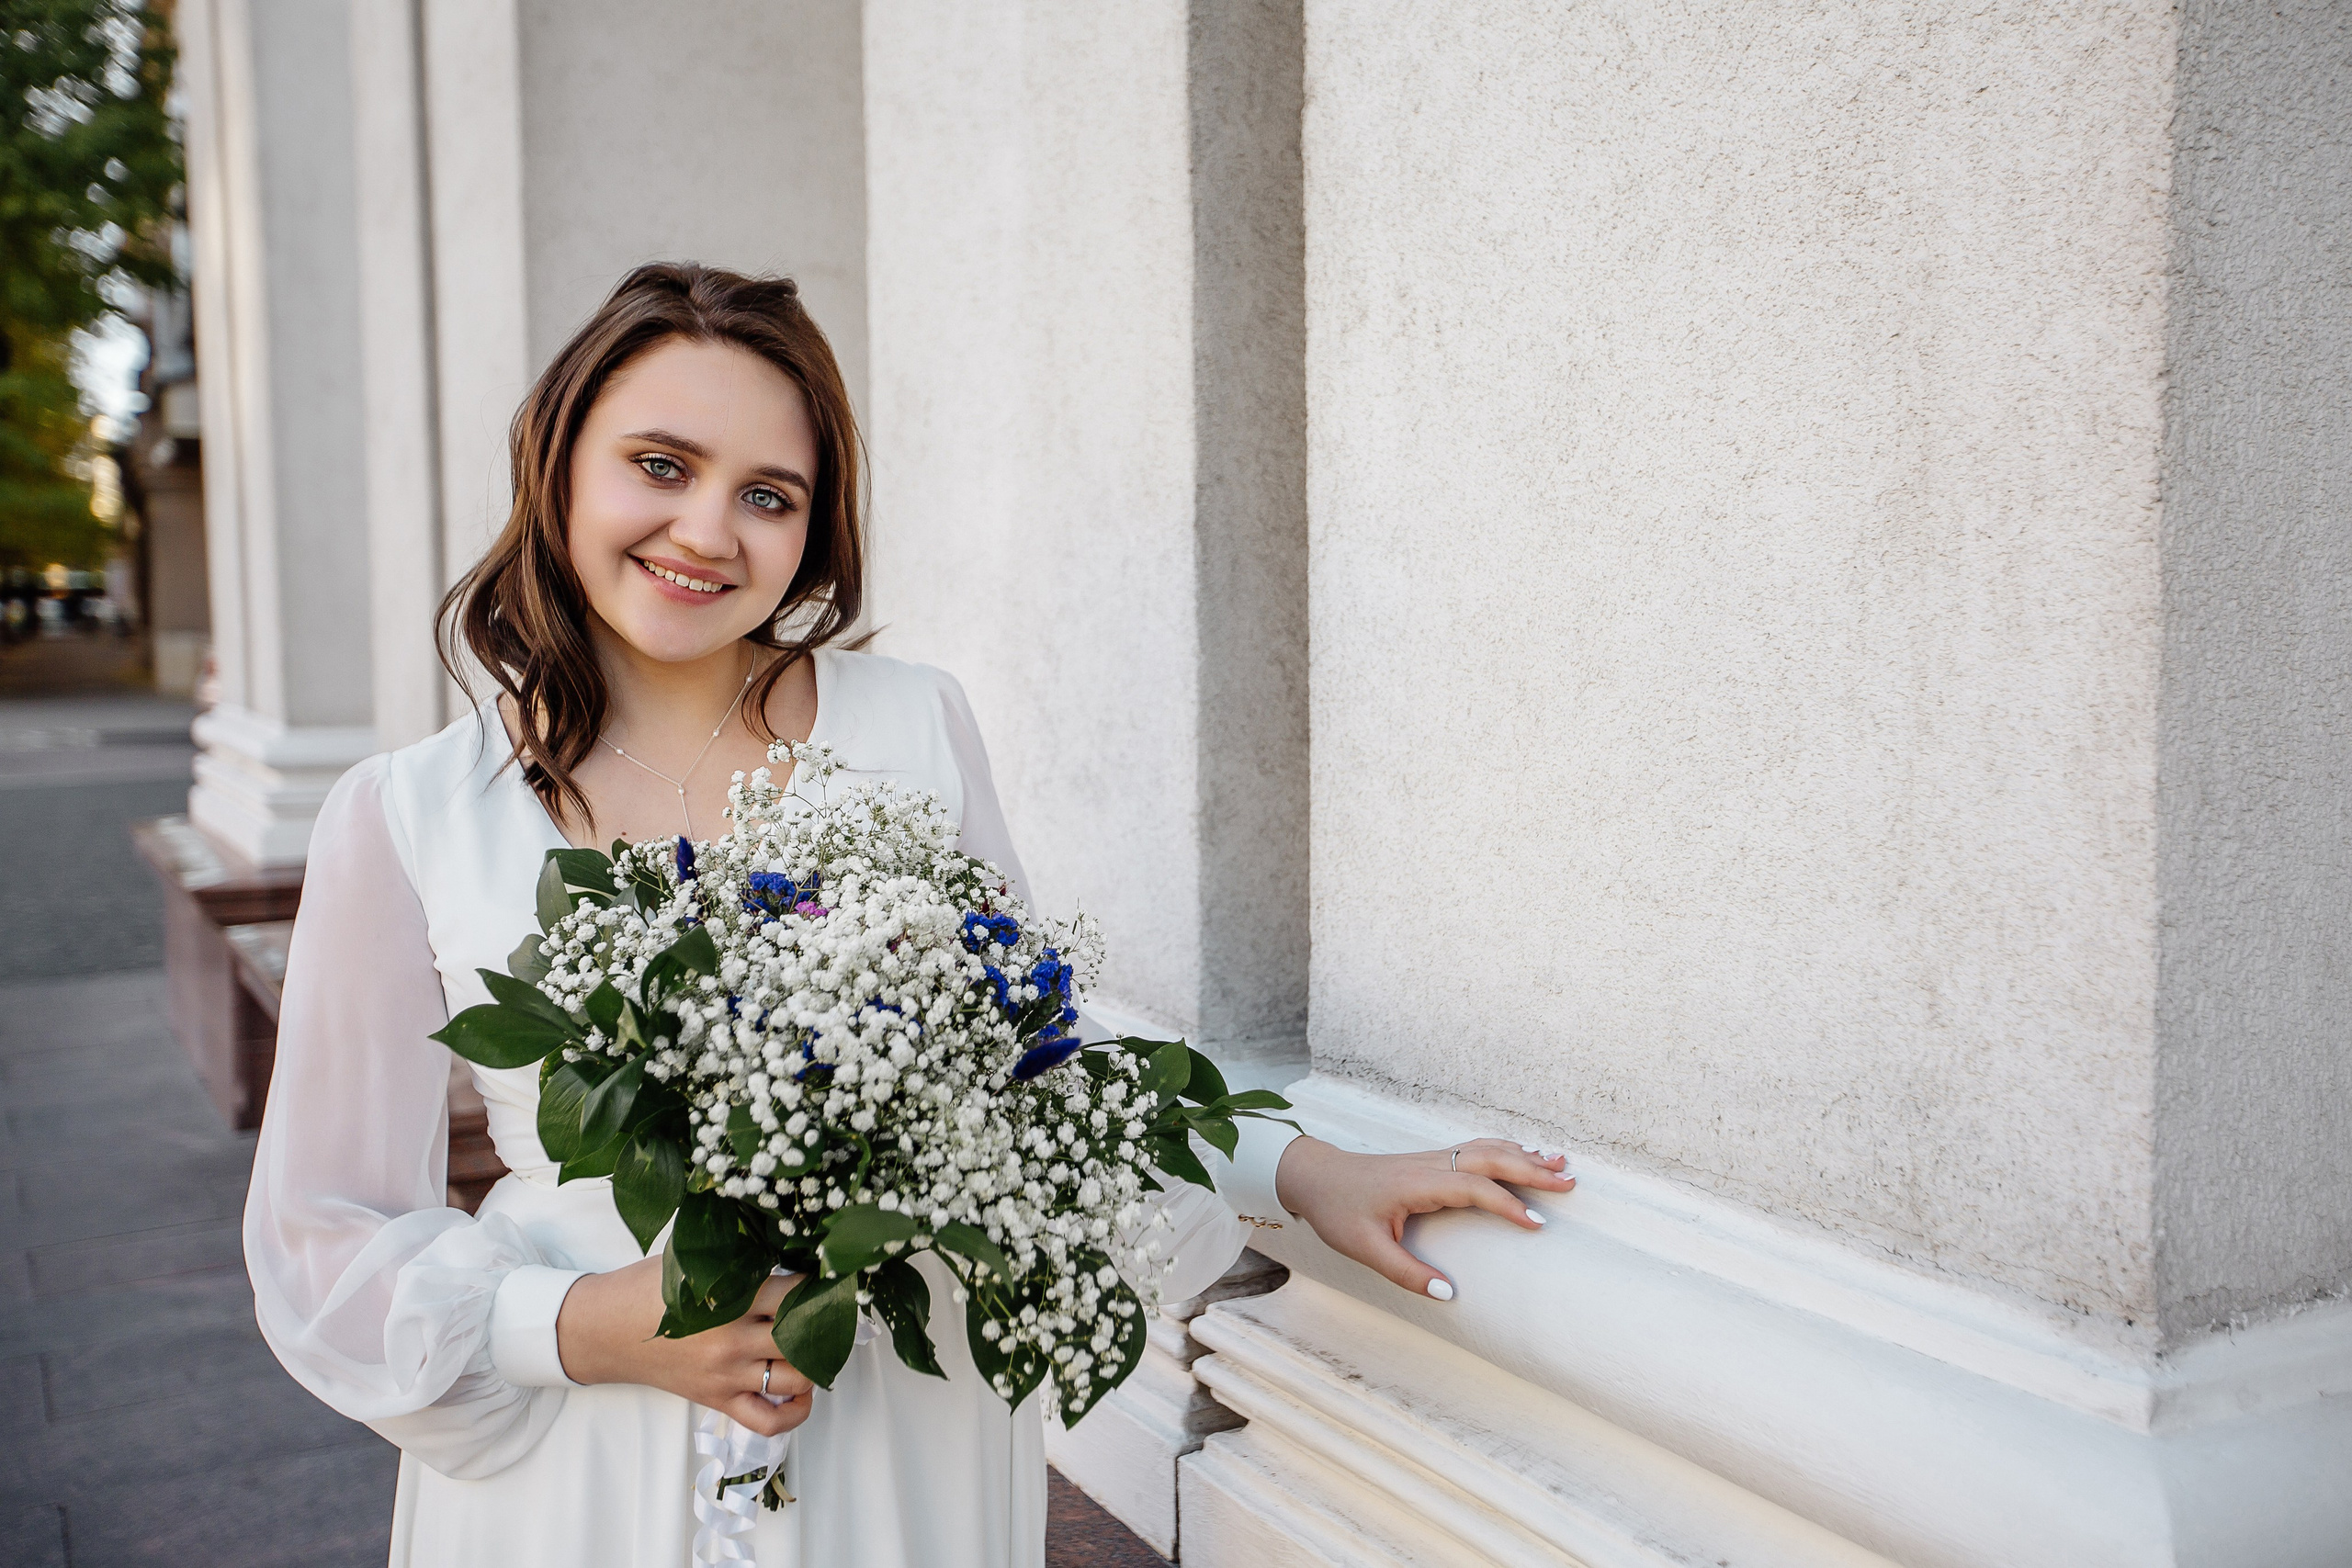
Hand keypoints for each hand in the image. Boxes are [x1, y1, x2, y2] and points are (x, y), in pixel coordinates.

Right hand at [554, 1257, 814, 1436]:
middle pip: (804, 1337)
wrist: (604, 1330)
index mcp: (729, 1300)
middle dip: (826, 1323)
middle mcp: (732, 1341)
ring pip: (797, 1378)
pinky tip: (801, 1390)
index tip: (828, 1277)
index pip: (795, 1294)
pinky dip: (795, 1411)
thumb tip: (786, 1247)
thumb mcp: (692, 1262)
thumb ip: (737, 1259)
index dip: (818, 1284)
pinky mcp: (717, 1401)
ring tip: (817, 1344)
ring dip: (816, 1363)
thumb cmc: (646, 1289)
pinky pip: (768, 1420)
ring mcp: (727, 1376)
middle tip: (832, 1310)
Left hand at [1273, 1136, 1573, 1300]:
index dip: (1508, 1204)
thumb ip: (1406, 1272)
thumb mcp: (1365, 1249)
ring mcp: (1432, 1159)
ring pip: (1486, 1149)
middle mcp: (1431, 1164)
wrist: (1314, 1176)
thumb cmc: (1338, 1211)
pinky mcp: (1431, 1161)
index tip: (1537, 1223)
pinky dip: (1505, 1150)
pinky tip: (1522, 1154)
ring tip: (1560, 1163)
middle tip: (1569, 1182)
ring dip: (1524, 1155)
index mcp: (1419, 1184)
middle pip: (1490, 1159)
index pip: (1474, 1188)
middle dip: (1532, 1169)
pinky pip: (1476, 1150)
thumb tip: (1448, 1292)